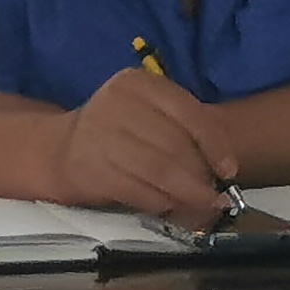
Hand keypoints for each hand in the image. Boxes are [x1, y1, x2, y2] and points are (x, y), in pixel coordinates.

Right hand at [43, 67, 237, 217]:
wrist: (61, 150)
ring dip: (189, 194)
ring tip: (203, 204)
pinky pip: (141, 191)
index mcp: (136, 83)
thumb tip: (226, 168)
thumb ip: (185, 130)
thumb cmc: (118, 132)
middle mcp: (115, 103)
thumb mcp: (149, 113)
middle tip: (214, 193)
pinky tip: (170, 206)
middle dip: (201, 175)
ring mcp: (100, 136)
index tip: (229, 170)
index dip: (216, 144)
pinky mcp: (92, 170)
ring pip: (162, 170)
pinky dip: (163, 203)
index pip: (188, 112)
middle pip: (176, 145)